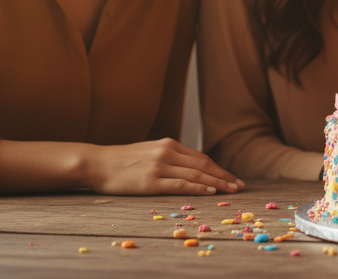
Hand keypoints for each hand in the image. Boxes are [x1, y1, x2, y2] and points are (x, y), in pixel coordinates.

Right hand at [83, 139, 244, 195]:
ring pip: (196, 175)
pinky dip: (198, 188)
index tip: (232, 178)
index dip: (219, 168)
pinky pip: (180, 185)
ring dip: (217, 182)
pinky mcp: (150, 181)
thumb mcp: (150, 152)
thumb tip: (190, 169)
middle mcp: (167, 152)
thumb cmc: (122, 161)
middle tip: (240, 186)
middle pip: (203, 165)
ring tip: (232, 190)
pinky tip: (211, 191)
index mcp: (169, 144)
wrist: (97, 163)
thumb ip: (169, 157)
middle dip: (224, 176)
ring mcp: (159, 166)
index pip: (201, 158)